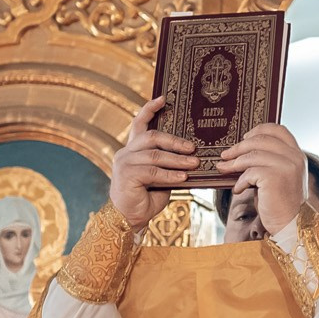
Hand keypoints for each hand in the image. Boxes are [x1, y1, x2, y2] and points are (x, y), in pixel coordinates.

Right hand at [110, 98, 195, 229]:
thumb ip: (167, 164)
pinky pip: (153, 171)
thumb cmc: (146, 198)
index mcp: (132, 150)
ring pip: (155, 155)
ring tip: (194, 164)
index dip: (149, 109)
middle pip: (152, 137)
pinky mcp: (127, 175)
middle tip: (193, 148)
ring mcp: (124, 163)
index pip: (139, 123)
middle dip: (175, 141)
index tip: (164, 98)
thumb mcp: (160, 177)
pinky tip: (183, 177)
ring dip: (177, 160)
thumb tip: (192, 156)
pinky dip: (170, 174)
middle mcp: (125, 152)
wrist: (129, 219)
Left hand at [219, 124, 308, 236]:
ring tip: (224, 169)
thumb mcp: (277, 176)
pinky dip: (240, 181)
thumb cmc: (279, 203)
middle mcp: (295, 157)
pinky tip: (238, 190)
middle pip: (261, 140)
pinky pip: (250, 172)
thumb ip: (267, 161)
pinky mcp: (274, 177)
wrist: (290, 225)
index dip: (259, 130)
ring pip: (253, 155)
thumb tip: (239, 151)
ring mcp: (286, 166)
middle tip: (225, 155)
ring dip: (234, 163)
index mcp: (297, 154)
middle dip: (239, 147)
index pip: (278, 130)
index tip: (244, 138)